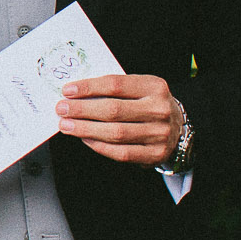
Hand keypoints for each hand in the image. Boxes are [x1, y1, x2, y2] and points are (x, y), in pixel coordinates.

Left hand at [55, 75, 185, 165]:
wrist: (179, 127)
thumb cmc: (149, 103)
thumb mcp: (139, 88)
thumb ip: (114, 89)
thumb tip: (76, 93)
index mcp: (154, 86)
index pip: (116, 85)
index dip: (89, 88)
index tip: (68, 90)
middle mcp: (159, 109)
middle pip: (113, 110)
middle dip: (82, 110)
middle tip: (61, 109)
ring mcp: (159, 134)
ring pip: (115, 133)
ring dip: (85, 129)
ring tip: (66, 125)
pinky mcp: (155, 154)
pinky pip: (120, 152)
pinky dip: (98, 145)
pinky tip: (84, 138)